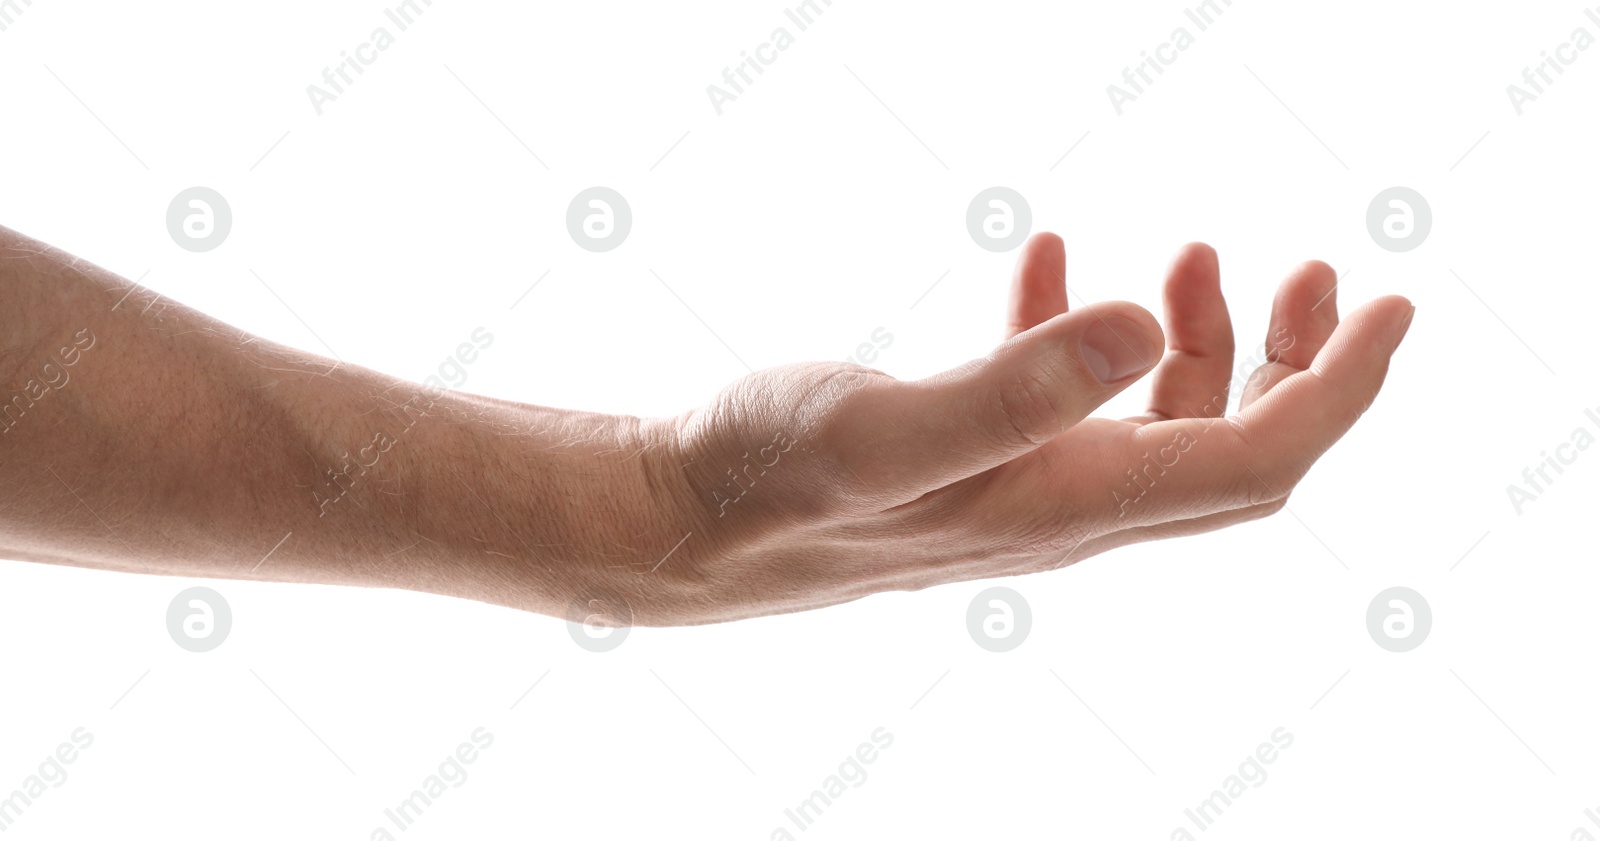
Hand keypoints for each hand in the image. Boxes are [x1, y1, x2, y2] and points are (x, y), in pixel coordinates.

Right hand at [632, 234, 1413, 623]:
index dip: (1339, 389)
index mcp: (1069, 505)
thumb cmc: (771, 485)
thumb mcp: (886, 430)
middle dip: (1295, 365)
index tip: (1390, 305)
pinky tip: (1056, 264)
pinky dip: (1086, 330)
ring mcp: (1018, 487)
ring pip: (1158, 427)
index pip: (1255, 462)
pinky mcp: (970, 460)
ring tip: (1197, 257)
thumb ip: (1017, 388)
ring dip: (1201, 342)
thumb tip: (1150, 324)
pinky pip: (1065, 401)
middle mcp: (1063, 510)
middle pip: (1230, 452)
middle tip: (1313, 273)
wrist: (688, 526)